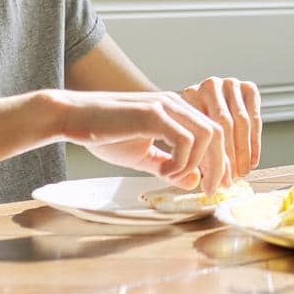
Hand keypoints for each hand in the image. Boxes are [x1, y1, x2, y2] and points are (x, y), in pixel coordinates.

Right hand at [53, 90, 229, 192]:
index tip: (216, 185)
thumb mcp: (143, 156)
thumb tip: (195, 181)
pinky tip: (162, 170)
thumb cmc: (104, 134)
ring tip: (174, 176)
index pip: (214, 132)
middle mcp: (176, 104)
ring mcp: (166, 106)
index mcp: (176, 111)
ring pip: (206, 135)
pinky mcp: (153, 114)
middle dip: (219, 165)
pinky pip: (184, 140)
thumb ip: (170, 167)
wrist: (73, 117)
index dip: (220, 160)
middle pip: (218, 133)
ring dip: (197, 163)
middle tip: (209, 190)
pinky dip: (180, 161)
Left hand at [180, 77, 263, 181]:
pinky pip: (255, 119)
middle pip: (224, 126)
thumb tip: (200, 184)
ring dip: (244, 152)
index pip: (203, 131)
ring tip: (242, 173)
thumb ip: (190, 159)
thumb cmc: (189, 127)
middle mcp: (209, 85)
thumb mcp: (183, 140)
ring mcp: (230, 84)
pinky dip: (255, 143)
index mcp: (189, 95)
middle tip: (230, 181)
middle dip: (229, 158)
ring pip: (242, 122)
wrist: (190, 103)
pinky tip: (252, 160)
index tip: (213, 185)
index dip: (210, 162)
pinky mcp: (248, 87)